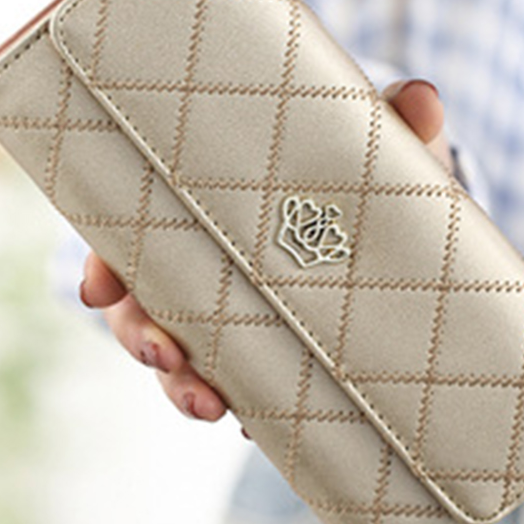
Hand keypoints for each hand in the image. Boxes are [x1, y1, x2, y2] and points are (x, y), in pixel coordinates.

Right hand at [79, 79, 447, 421]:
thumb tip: (425, 101)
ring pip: (183, 359)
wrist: (381, 220)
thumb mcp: (364, 147)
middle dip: (142, 338)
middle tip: (163, 354)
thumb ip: (388, 124)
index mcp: (201, 215)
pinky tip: (257, 422)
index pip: (132, 241)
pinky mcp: (264, 352)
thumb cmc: (351, 175)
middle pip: (144, 311)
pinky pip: (240, 385)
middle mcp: (202, 271)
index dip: (105, 268)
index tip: (98, 291)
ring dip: (183, 387)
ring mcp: (227, 318)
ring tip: (211, 405)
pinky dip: (242, 404)